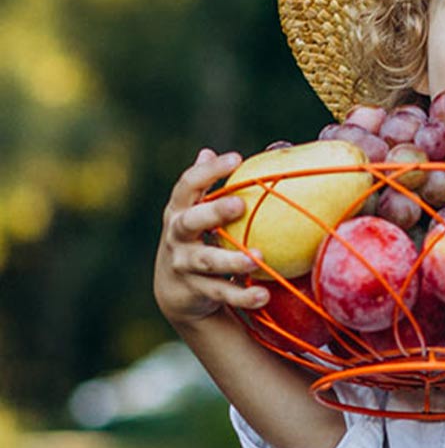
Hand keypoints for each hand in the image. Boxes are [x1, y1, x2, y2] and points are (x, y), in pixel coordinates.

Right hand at [153, 148, 269, 328]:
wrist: (176, 291)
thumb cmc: (195, 239)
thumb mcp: (195, 212)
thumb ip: (203, 186)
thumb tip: (207, 151)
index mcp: (180, 210)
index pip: (189, 185)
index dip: (209, 171)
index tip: (236, 158)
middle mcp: (177, 235)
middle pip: (191, 221)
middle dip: (213, 213)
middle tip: (238, 205)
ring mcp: (184, 264)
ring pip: (207, 261)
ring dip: (232, 259)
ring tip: (258, 257)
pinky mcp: (196, 290)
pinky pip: (222, 293)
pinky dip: (243, 296)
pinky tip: (264, 295)